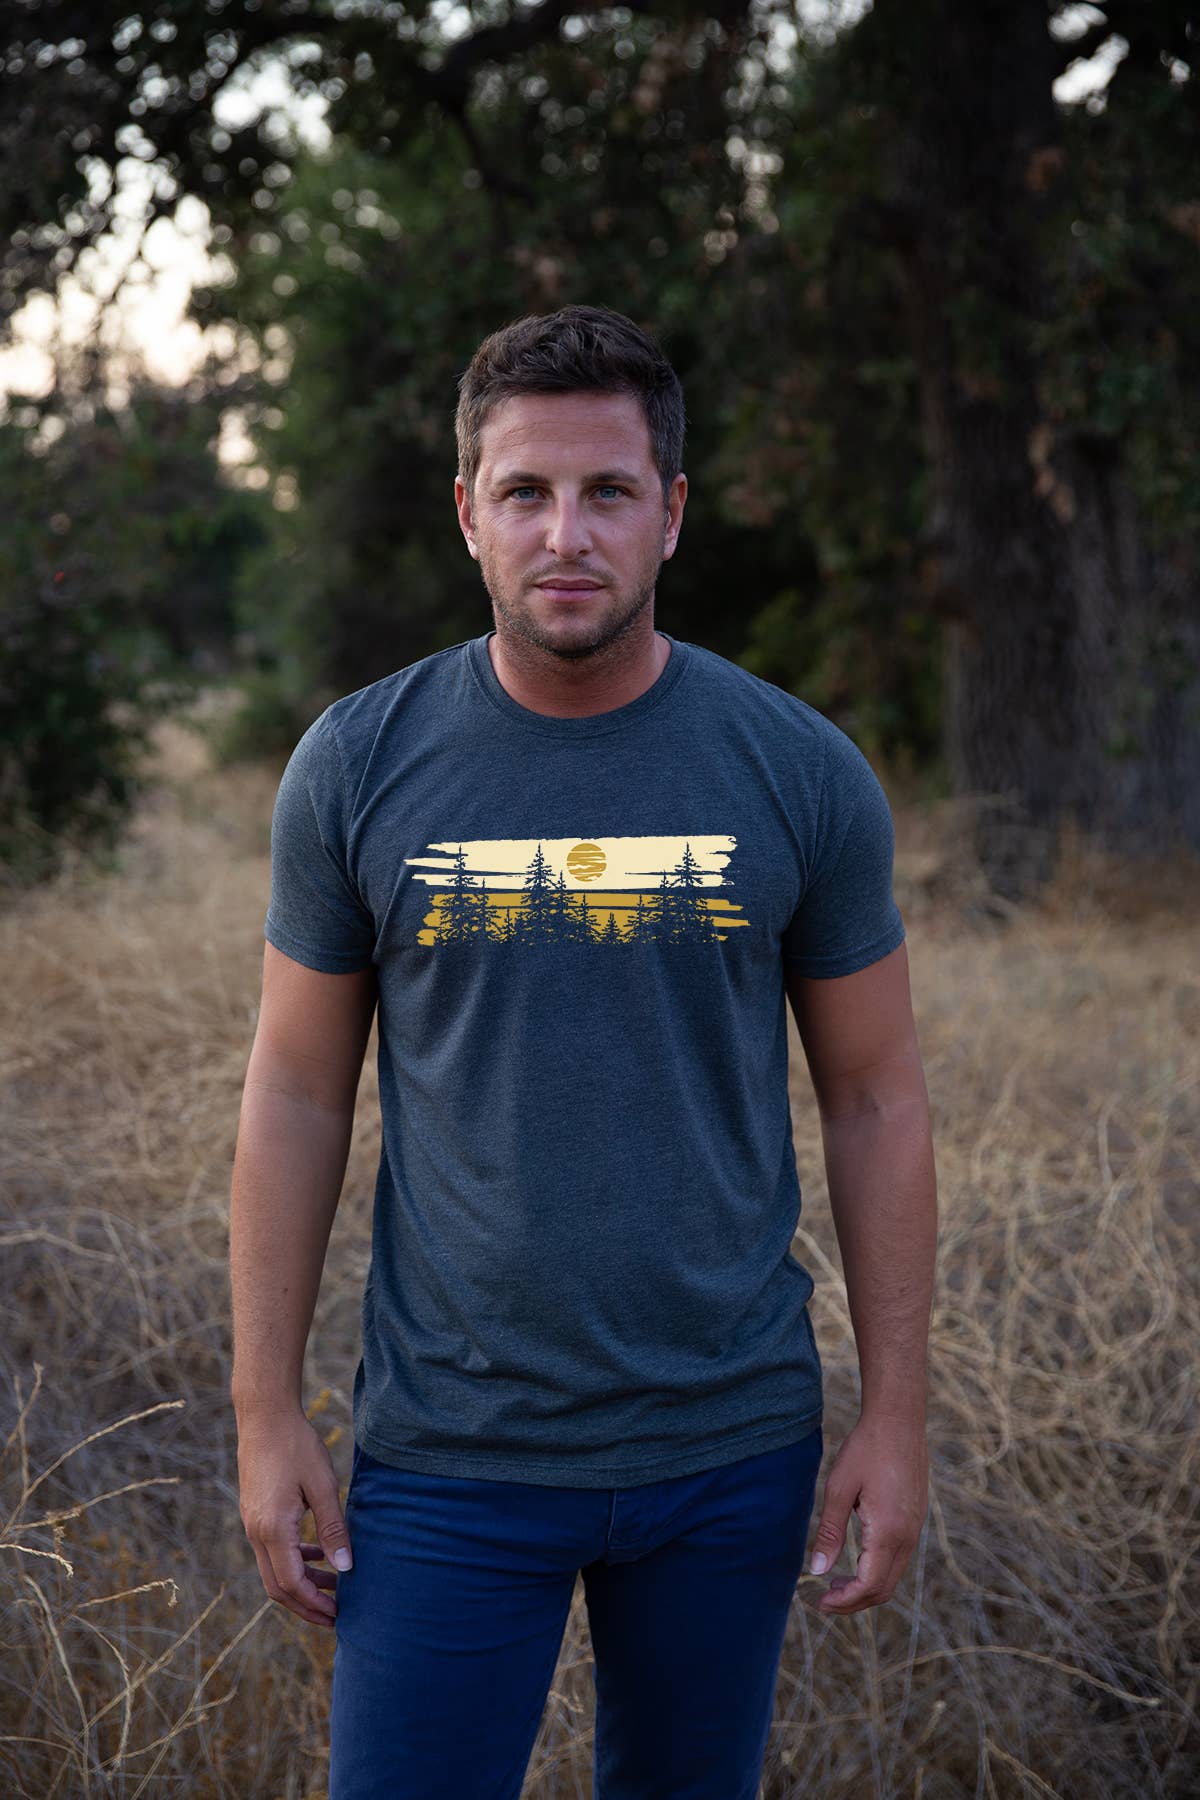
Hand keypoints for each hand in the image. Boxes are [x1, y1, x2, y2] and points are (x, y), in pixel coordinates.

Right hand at [236, 1406, 352, 1628]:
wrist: (264, 1416)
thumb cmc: (296, 1445)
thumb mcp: (322, 1485)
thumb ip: (333, 1528)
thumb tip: (346, 1568)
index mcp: (272, 1529)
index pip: (292, 1583)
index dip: (315, 1604)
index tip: (340, 1615)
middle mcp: (256, 1532)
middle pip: (278, 1587)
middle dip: (307, 1606)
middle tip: (337, 1616)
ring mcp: (253, 1524)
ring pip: (274, 1571)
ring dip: (302, 1583)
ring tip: (336, 1585)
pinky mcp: (256, 1515)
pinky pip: (273, 1551)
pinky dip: (295, 1560)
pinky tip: (318, 1553)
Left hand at [806, 1412, 927, 1613]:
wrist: (899, 1419)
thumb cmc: (866, 1449)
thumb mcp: (838, 1488)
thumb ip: (829, 1532)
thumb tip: (817, 1571)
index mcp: (888, 1531)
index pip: (869, 1585)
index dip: (844, 1601)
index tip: (820, 1602)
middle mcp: (908, 1535)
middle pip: (884, 1589)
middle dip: (854, 1601)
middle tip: (824, 1599)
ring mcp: (915, 1528)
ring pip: (893, 1576)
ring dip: (866, 1586)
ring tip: (835, 1581)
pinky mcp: (915, 1519)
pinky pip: (899, 1558)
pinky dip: (877, 1569)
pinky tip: (857, 1557)